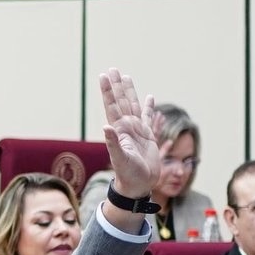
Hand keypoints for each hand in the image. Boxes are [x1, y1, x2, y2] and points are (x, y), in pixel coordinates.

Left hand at [96, 68, 159, 200]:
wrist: (138, 185)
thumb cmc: (127, 174)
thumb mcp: (120, 158)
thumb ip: (113, 142)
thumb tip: (106, 126)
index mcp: (119, 130)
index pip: (112, 105)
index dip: (108, 91)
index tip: (104, 76)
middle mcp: (126, 127)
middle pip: (121, 101)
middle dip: (117, 85)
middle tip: (113, 69)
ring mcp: (137, 130)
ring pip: (133, 105)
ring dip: (130, 92)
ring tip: (127, 77)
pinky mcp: (147, 136)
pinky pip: (148, 118)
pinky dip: (149, 107)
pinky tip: (150, 98)